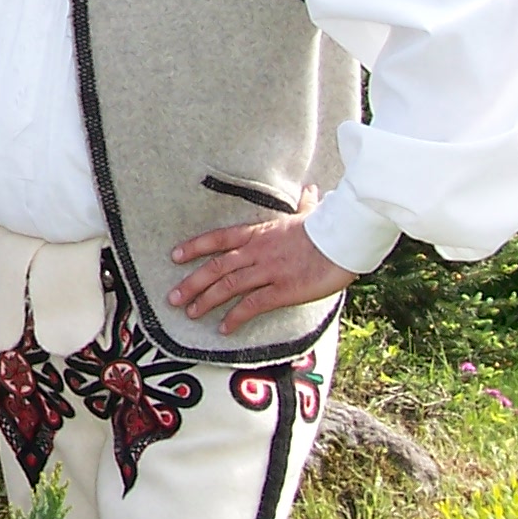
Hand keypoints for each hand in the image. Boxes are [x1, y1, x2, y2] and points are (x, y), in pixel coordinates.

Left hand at [168, 193, 358, 335]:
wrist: (343, 240)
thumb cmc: (328, 227)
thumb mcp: (310, 214)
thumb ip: (304, 205)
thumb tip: (310, 190)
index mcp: (259, 233)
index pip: (218, 238)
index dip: (195, 248)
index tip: (175, 256)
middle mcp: (257, 252)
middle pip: (216, 267)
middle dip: (192, 283)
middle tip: (174, 297)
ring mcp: (268, 271)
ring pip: (228, 287)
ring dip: (206, 301)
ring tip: (191, 313)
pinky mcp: (282, 290)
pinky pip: (252, 305)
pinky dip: (235, 317)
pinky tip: (224, 327)